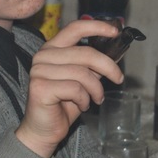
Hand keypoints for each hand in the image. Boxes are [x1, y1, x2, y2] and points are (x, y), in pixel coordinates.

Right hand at [15, 20, 122, 157]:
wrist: (44, 131)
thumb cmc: (63, 105)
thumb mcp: (83, 80)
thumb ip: (93, 65)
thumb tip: (116, 51)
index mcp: (52, 49)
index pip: (75, 28)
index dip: (97, 27)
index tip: (115, 31)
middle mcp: (43, 56)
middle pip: (85, 53)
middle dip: (108, 67)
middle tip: (118, 79)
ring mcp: (39, 71)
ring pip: (83, 73)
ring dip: (96, 89)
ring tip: (96, 99)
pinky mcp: (40, 87)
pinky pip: (75, 89)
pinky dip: (85, 100)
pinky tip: (81, 107)